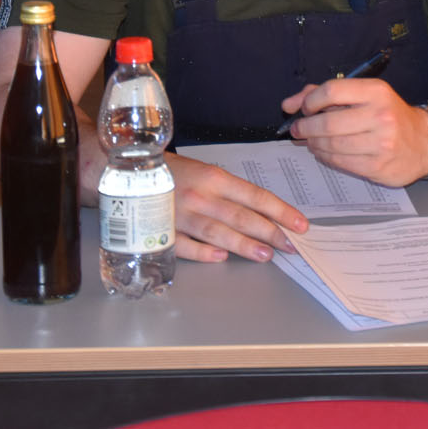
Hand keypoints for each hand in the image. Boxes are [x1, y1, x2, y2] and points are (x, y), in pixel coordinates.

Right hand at [167, 152, 308, 262]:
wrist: (127, 171)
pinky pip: (184, 245)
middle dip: (270, 232)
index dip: (280, 211)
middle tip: (290, 246)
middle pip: (241, 216)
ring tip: (266, 255)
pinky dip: (202, 252)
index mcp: (214, 178)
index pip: (255, 196)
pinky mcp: (160, 231)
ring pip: (217, 232)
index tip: (300, 224)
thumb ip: (230, 192)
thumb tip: (262, 213)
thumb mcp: (205, 172)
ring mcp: (180, 215)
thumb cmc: (173, 172)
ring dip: (244, 245)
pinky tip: (221, 257)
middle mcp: (200, 196)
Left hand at [281, 77, 427, 185]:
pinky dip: (326, 157)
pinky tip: (325, 152)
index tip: (304, 108)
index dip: (310, 101)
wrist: (425, 142)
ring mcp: (380, 143)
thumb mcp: (366, 96)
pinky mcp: (378, 166)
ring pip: (331, 145)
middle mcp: (380, 116)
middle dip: (305, 127)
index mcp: (376, 92)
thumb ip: (327, 95)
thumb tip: (290, 104)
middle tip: (298, 130)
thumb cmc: (390, 116)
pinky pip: (340, 162)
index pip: (331, 91)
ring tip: (312, 141)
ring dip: (314, 144)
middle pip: (327, 122)